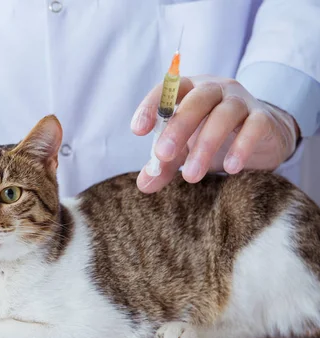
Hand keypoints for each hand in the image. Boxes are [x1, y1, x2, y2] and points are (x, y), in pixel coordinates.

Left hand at [131, 75, 299, 192]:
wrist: (261, 137)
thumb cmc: (212, 136)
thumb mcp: (184, 150)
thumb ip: (164, 165)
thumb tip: (143, 185)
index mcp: (190, 90)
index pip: (168, 89)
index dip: (152, 106)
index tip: (138, 130)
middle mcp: (215, 89)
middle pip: (196, 101)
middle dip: (178, 128)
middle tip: (163, 155)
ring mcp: (241, 101)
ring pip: (223, 115)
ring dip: (205, 145)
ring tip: (191, 176)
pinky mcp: (263, 118)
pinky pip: (254, 127)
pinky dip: (242, 146)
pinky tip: (230, 168)